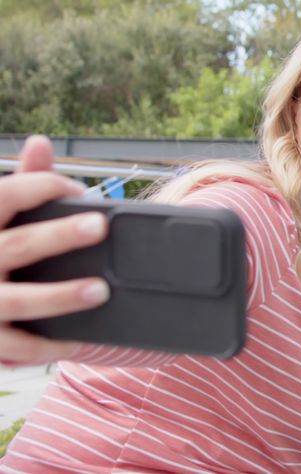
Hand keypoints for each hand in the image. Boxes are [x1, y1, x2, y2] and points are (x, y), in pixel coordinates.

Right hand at [0, 136, 109, 364]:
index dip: (43, 186)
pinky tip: (80, 339)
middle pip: (16, 246)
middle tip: (99, 226)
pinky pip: (17, 348)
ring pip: (17, 301)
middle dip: (58, 236)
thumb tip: (41, 142)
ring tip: (101, 289)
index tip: (80, 189)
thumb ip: (22, 183)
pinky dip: (48, 346)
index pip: (5, 196)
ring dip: (60, 296)